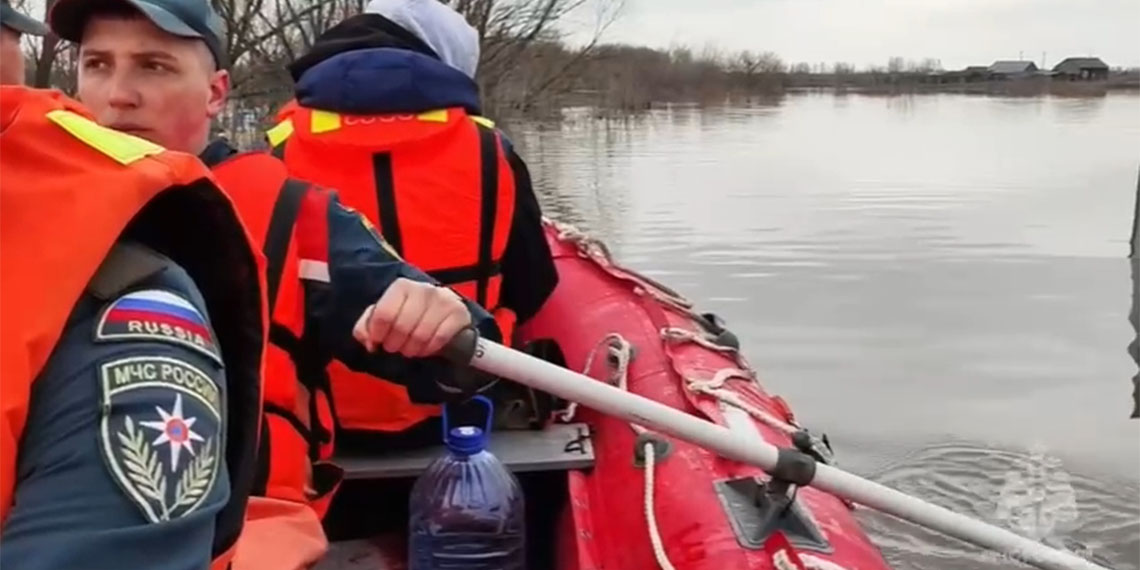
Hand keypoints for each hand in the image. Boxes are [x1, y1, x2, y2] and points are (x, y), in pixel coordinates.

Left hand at [352, 278, 471, 357]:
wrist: (442, 315)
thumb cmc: (408, 316)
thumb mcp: (382, 318)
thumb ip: (366, 327)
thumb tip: (369, 342)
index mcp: (401, 286)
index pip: (384, 314)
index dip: (378, 334)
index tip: (379, 341)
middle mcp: (423, 289)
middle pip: (402, 326)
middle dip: (395, 344)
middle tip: (396, 347)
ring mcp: (443, 299)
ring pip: (420, 335)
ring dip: (412, 349)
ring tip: (410, 349)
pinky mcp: (458, 313)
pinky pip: (439, 338)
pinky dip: (429, 348)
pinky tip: (425, 348)